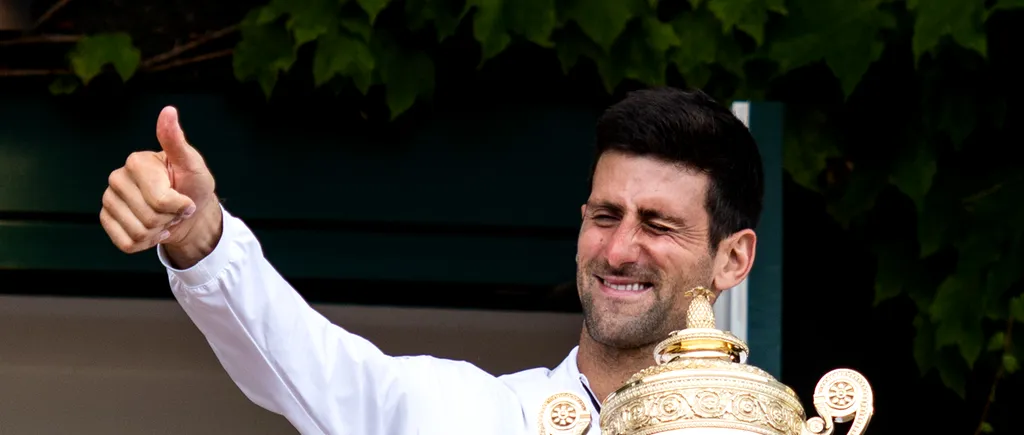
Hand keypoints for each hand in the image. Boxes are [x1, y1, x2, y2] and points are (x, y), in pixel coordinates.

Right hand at [100, 106, 217, 256]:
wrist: (189, 213)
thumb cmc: (193, 186)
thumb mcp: (192, 165)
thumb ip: (176, 142)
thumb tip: (168, 111)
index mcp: (136, 161)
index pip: (160, 201)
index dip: (181, 206)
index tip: (186, 198)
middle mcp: (117, 178)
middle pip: (149, 219)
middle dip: (169, 219)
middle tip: (175, 209)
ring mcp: (109, 199)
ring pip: (138, 233)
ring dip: (158, 231)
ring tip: (164, 218)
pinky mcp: (106, 219)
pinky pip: (126, 244)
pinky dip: (145, 243)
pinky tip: (152, 230)